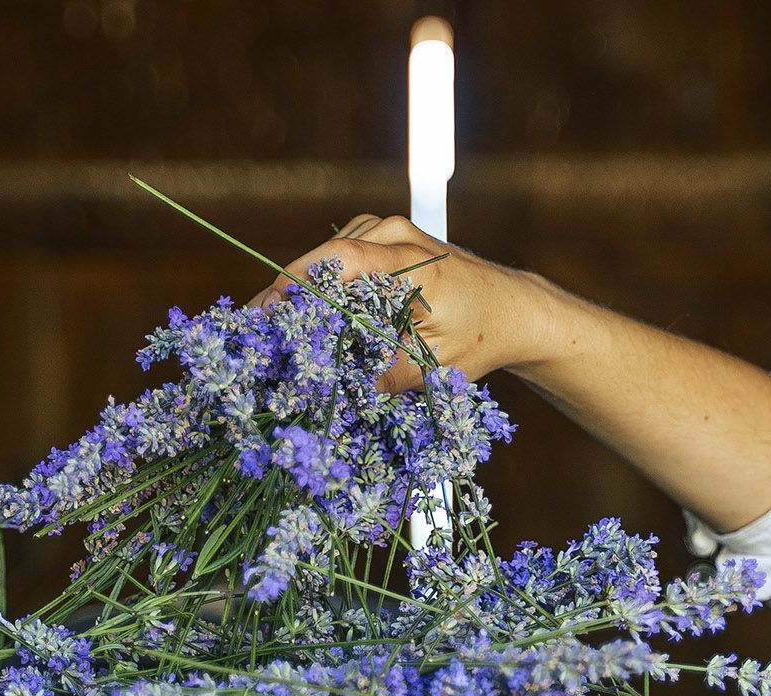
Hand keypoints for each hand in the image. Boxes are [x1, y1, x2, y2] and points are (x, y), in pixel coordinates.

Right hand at [249, 215, 558, 391]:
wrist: (512, 309)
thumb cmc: (479, 338)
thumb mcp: (436, 367)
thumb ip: (388, 376)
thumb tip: (341, 391)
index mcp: (412, 264)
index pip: (340, 261)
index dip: (297, 283)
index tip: (268, 312)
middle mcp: (397, 235)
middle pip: (324, 256)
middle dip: (287, 291)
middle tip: (258, 329)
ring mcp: (390, 229)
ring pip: (329, 255)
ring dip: (303, 286)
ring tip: (278, 324)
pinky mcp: (385, 234)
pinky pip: (341, 253)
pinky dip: (322, 278)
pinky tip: (309, 309)